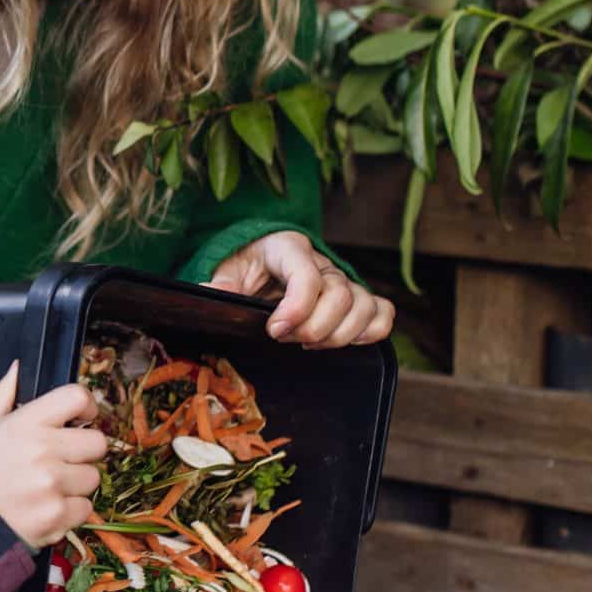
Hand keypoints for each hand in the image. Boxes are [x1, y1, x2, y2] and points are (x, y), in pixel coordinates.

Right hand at [0, 363, 107, 550]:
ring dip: (76, 483)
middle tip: (62, 459)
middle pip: (97, 442)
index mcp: (25, 424)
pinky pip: (85, 508)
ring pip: (92, 478)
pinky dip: (70, 511)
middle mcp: (42, 451)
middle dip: (84, 450)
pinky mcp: (57, 516)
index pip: (77, 398)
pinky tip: (46, 507)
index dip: (86, 406)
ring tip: (47, 487)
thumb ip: (2, 395)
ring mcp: (51, 485)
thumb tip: (17, 368)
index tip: (81, 417)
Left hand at [206, 230, 395, 349]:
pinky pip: (382, 313)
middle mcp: (323, 261)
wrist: (259, 262)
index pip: (307, 274)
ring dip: (341, 334)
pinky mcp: (355, 298)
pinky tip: (347, 343)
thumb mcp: (226, 270)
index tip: (275, 331)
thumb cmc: (244, 266)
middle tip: (287, 340)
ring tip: (309, 344)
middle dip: (315, 327)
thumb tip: (208, 292)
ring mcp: (343, 280)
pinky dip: (372, 332)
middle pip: (340, 295)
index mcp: (288, 247)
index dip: (296, 307)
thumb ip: (221, 283)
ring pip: (365, 306)